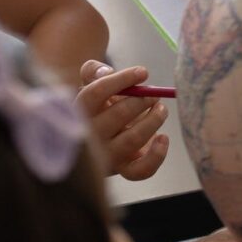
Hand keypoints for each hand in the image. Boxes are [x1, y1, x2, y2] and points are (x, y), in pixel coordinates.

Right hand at [76, 60, 169, 179]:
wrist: (99, 136)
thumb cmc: (98, 106)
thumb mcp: (91, 84)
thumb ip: (94, 72)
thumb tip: (105, 72)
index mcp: (78, 111)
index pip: (95, 93)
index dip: (121, 80)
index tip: (143, 72)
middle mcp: (89, 136)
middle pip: (117, 115)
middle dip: (141, 100)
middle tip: (153, 94)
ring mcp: (106, 156)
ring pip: (132, 140)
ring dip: (153, 120)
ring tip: (161, 109)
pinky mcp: (123, 169)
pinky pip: (140, 170)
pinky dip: (156, 155)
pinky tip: (163, 138)